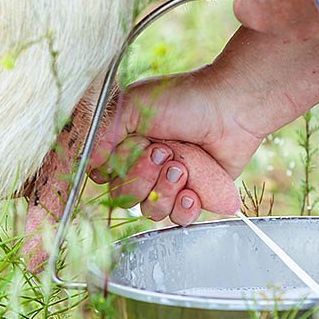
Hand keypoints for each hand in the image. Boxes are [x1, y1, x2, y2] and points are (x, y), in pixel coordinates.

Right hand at [87, 72, 266, 223]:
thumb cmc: (184, 98)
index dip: (116, 172)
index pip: (104, 177)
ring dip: (164, 191)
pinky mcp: (196, 194)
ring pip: (151, 210)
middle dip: (143, 178)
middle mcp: (146, 166)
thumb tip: (86, 164)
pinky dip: (183, 209)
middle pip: (125, 198)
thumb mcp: (134, 105)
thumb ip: (104, 133)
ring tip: (182, 168)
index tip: (135, 149)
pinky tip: (191, 191)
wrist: (231, 106)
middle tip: (165, 153)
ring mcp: (170, 182)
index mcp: (127, 145)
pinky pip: (179, 219)